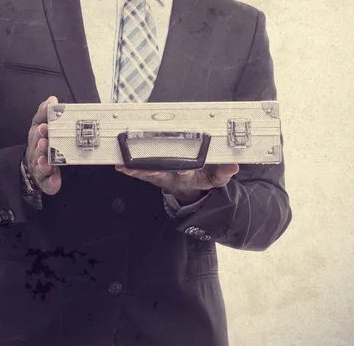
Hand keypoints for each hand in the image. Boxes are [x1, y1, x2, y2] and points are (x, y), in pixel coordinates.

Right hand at [25, 96, 61, 194]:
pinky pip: (47, 183)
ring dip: (43, 164)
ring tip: (46, 162)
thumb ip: (44, 112)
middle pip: (38, 149)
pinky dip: (51, 183)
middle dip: (41, 145)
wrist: (29, 167)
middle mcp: (37, 152)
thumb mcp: (38, 125)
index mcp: (37, 137)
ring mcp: (39, 167)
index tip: (44, 126)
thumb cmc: (38, 143)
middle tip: (45, 142)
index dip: (41, 129)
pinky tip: (56, 182)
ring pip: (40, 166)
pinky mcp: (45, 181)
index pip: (37, 130)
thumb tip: (52, 98)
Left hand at [115, 163, 238, 203]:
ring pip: (147, 171)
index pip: (185, 171)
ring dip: (136, 169)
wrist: (190, 188)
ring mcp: (160, 174)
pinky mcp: (151, 172)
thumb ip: (224, 172)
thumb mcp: (216, 178)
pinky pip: (139, 171)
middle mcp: (171, 175)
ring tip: (125, 166)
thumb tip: (234, 166)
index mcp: (188, 174)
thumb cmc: (203, 178)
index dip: (182, 169)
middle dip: (151, 169)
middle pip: (161, 171)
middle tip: (142, 166)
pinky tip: (119, 167)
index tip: (178, 167)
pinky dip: (129, 170)